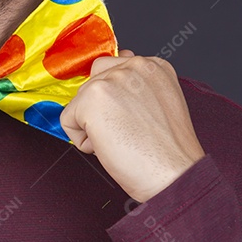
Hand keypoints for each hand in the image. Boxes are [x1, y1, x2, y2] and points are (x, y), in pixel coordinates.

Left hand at [59, 49, 204, 202]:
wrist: (175, 176)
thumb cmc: (167, 152)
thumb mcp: (159, 105)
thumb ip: (135, 86)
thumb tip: (112, 74)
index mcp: (153, 66)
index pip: (111, 70)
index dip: (115, 102)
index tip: (131, 119)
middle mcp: (134, 66)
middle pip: (92, 84)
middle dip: (101, 111)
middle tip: (128, 131)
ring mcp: (112, 79)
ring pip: (79, 102)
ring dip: (93, 126)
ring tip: (123, 139)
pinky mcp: (92, 98)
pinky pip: (67, 120)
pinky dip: (83, 141)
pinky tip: (110, 146)